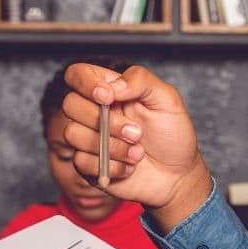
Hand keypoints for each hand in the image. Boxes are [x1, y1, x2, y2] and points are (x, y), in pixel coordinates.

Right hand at [60, 62, 212, 229]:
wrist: (177, 174)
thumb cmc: (173, 134)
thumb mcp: (168, 100)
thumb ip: (141, 80)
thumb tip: (111, 85)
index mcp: (110, 90)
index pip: (77, 74)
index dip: (85, 83)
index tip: (108, 97)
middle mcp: (94, 111)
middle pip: (70, 104)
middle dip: (107, 122)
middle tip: (137, 133)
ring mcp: (87, 138)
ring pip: (73, 134)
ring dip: (111, 146)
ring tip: (138, 152)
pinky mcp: (86, 164)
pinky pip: (81, 161)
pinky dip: (111, 166)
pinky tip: (130, 167)